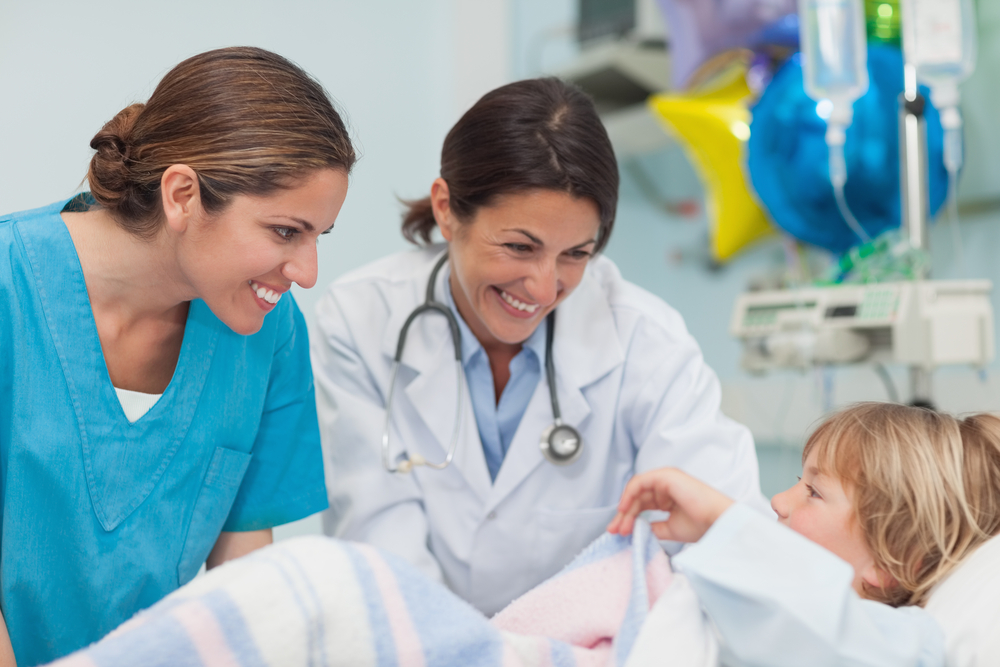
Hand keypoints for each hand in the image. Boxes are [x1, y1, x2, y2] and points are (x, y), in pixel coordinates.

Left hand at [607, 468, 733, 542]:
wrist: (717, 522)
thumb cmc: (701, 525)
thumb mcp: (670, 528)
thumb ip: (653, 527)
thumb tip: (637, 529)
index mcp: (668, 496)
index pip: (642, 504)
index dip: (630, 518)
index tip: (621, 533)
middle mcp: (666, 484)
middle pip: (637, 498)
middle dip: (624, 515)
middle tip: (614, 531)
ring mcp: (665, 478)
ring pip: (636, 491)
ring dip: (625, 509)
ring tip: (620, 526)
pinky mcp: (665, 476)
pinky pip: (639, 483)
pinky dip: (629, 495)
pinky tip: (624, 510)